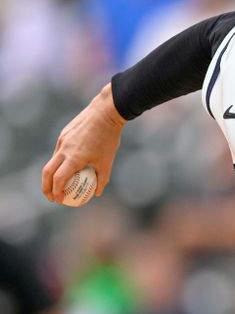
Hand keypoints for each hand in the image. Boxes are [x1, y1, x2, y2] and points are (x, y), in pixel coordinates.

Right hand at [42, 83, 126, 202]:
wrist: (105, 113)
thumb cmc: (109, 138)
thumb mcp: (107, 161)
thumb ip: (102, 179)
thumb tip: (97, 193)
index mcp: (74, 158)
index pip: (58, 179)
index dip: (56, 192)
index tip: (58, 200)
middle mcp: (64, 149)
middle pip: (47, 172)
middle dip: (46, 187)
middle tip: (51, 197)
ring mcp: (62, 140)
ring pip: (53, 160)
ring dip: (53, 174)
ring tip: (58, 183)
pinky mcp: (64, 133)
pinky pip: (59, 151)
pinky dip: (60, 161)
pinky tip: (68, 165)